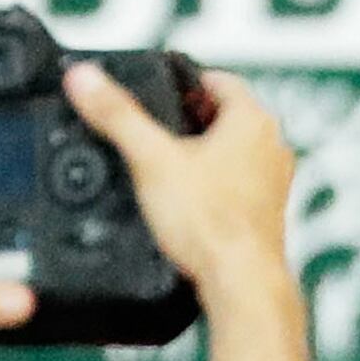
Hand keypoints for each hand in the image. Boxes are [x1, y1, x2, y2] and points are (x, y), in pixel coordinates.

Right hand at [66, 61, 295, 295]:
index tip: (161, 86)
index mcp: (253, 121)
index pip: (219, 79)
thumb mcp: (150, 159)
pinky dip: (213, 186)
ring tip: (166, 162)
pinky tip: (188, 200)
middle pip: (226, 116)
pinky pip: (237, 186)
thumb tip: (84, 79)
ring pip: (234, 153)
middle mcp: (272, 148)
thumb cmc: (212, 224)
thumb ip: (116, 115)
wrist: (240, 282)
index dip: (186, 79)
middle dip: (190, 118)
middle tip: (155, 125)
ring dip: (203, 153)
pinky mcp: (266, 214)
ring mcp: (274, 183)